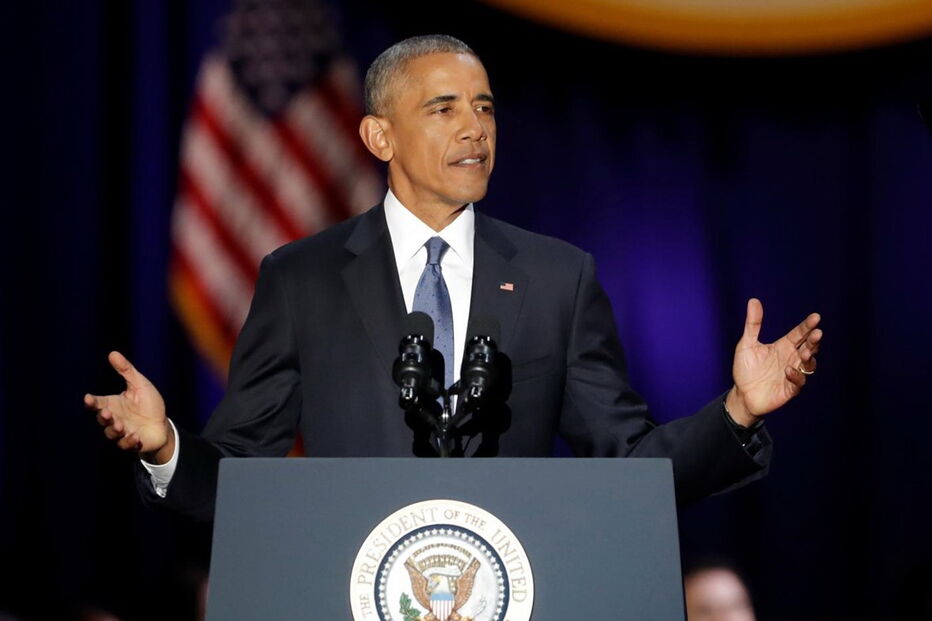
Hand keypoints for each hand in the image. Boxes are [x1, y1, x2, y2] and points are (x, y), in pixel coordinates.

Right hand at [84, 351, 173, 463]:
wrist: (162, 424)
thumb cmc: (148, 403)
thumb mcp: (139, 384)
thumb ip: (126, 370)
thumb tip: (112, 353)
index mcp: (113, 404)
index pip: (97, 403)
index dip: (91, 402)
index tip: (88, 398)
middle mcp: (114, 419)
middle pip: (102, 419)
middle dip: (103, 417)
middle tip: (107, 413)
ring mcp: (122, 432)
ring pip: (111, 434)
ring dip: (114, 430)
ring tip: (120, 425)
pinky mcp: (132, 443)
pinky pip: (125, 445)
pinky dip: (129, 441)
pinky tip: (135, 436)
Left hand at [726, 298, 821, 426]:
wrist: (741, 394)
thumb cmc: (745, 369)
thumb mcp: (746, 344)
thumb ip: (753, 324)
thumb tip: (753, 301)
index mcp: (783, 346)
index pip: (799, 333)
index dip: (807, 325)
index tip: (815, 317)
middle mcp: (791, 358)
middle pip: (808, 347)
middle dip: (814, 340)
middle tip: (817, 333)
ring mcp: (793, 373)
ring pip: (809, 364)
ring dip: (809, 357)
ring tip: (804, 352)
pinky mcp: (790, 389)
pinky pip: (799, 382)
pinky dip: (796, 376)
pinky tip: (788, 370)